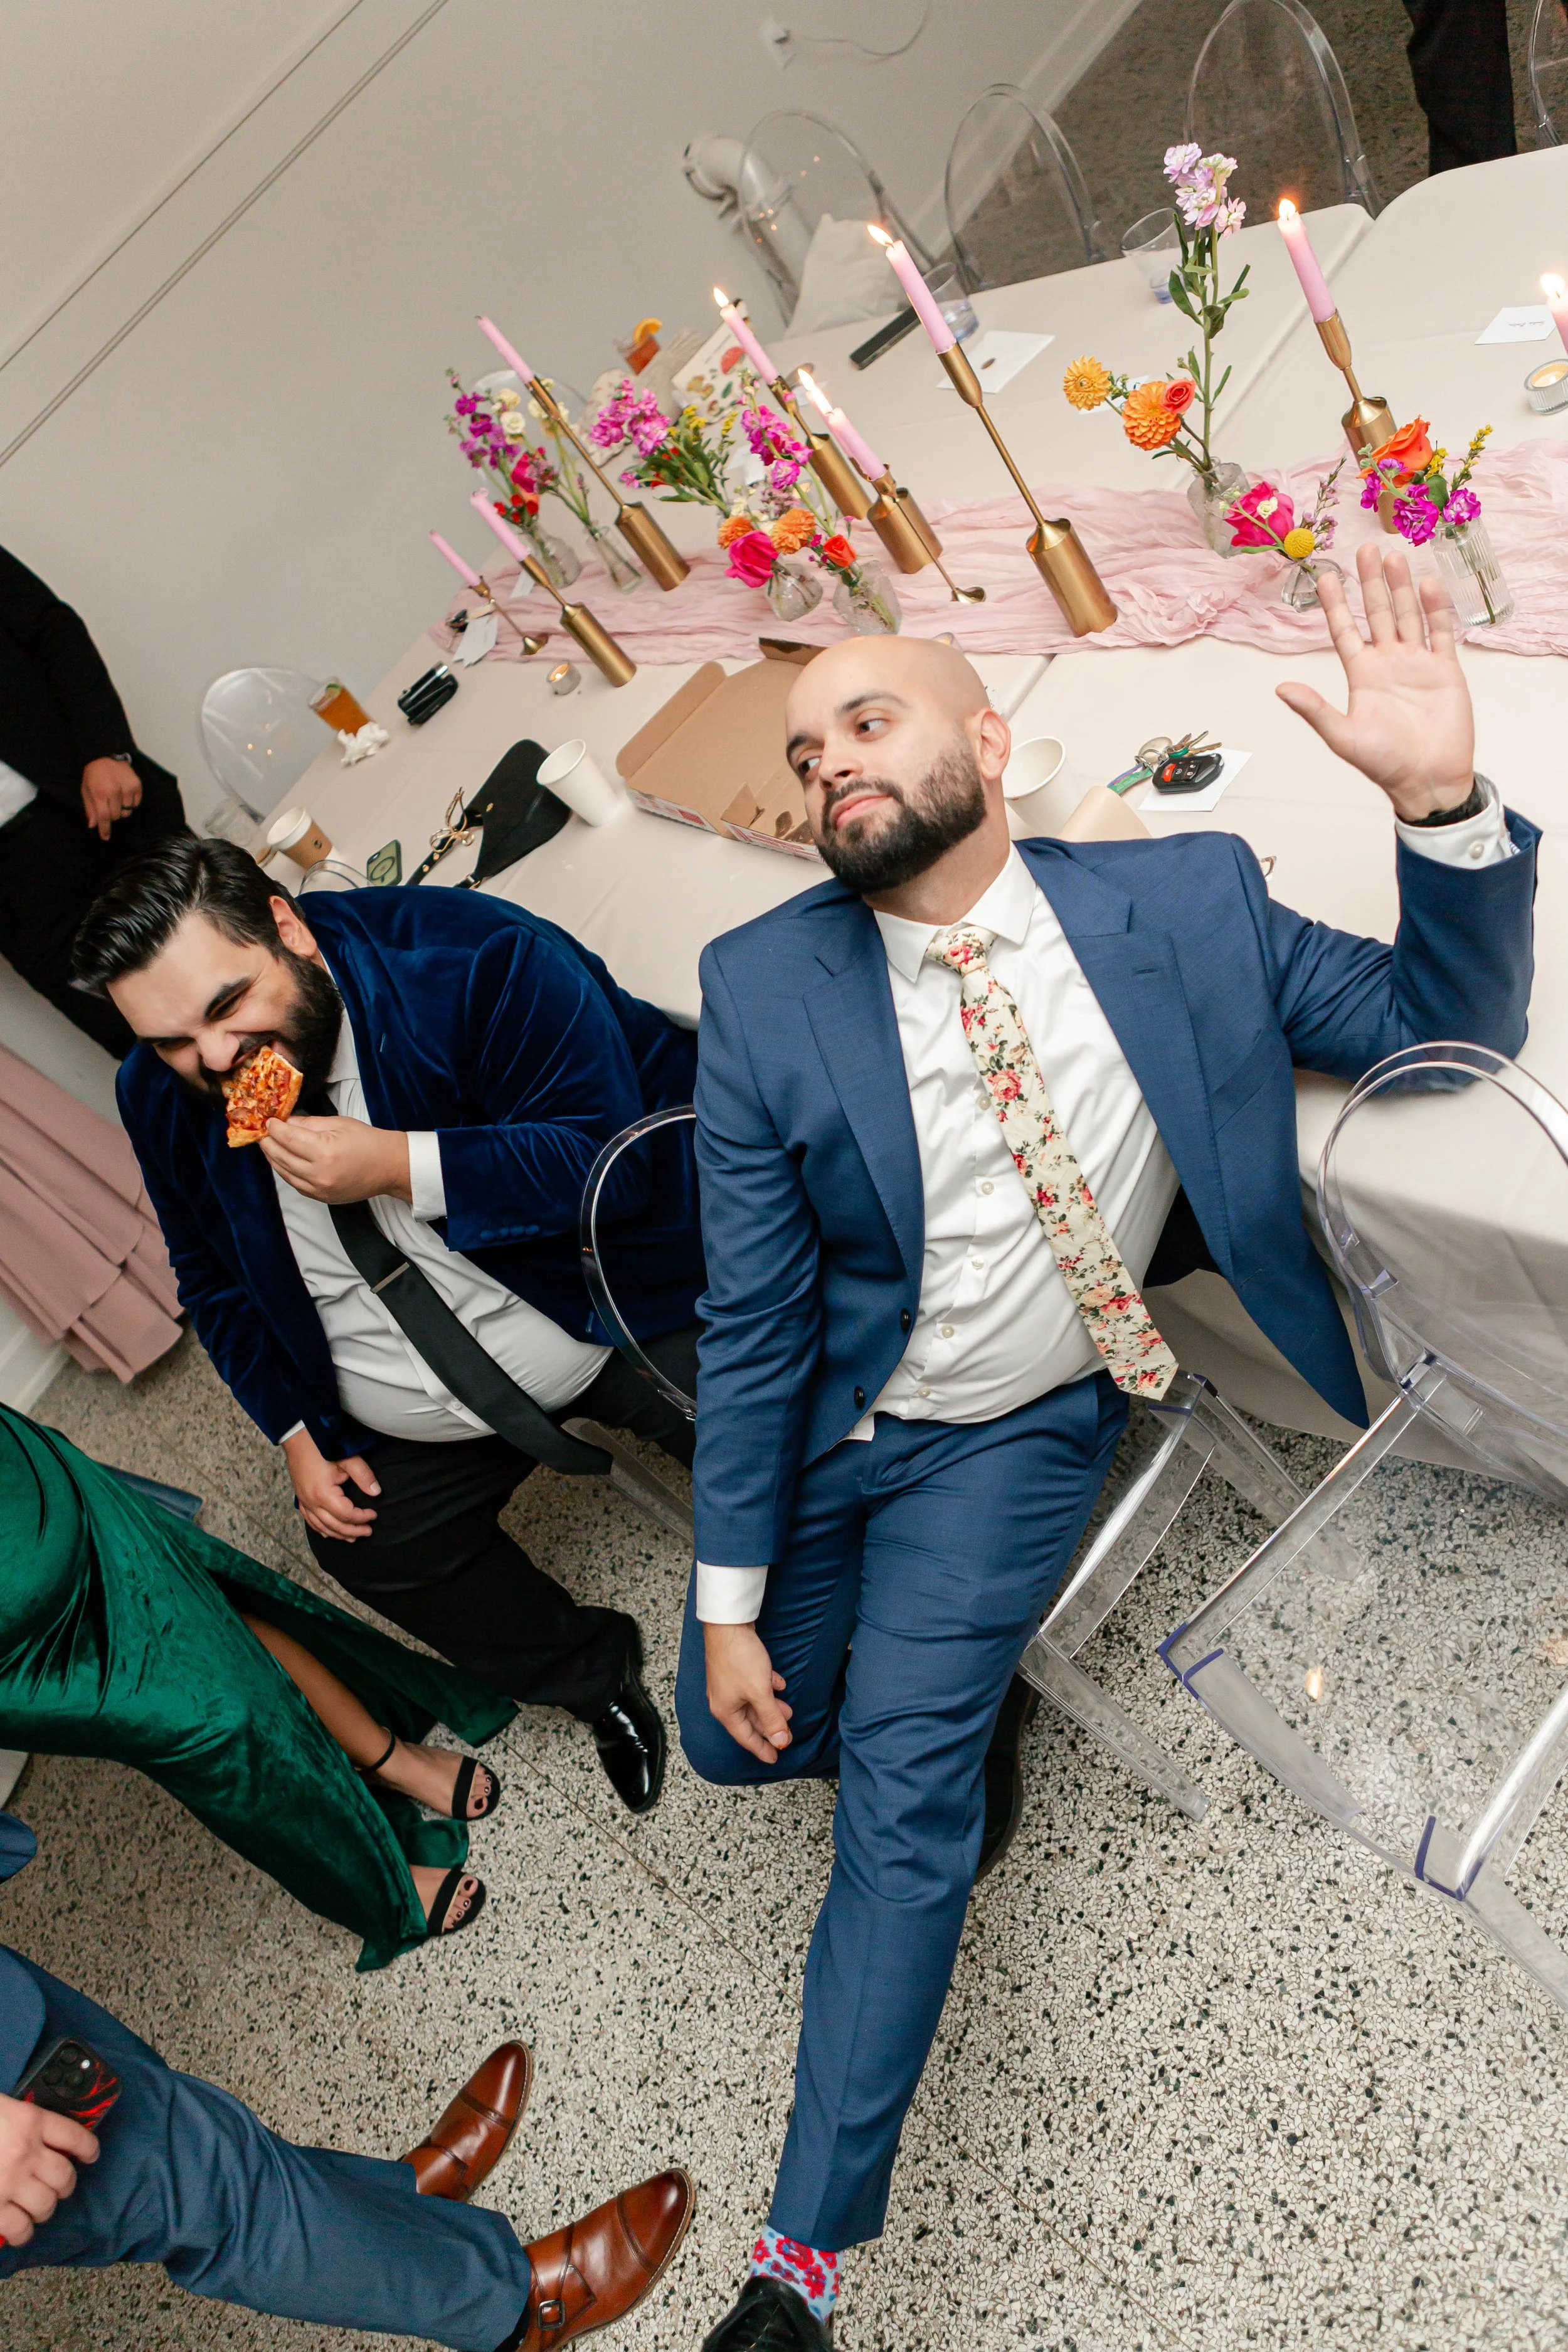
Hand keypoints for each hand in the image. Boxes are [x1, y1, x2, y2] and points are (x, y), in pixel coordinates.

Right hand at [0, 2092, 96, 2246]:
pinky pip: (20, 2227)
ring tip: (37, 2209)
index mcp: (29, 2120)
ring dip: (44, 2209)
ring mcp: (9, 2182)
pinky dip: (22, 2232)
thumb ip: (20, 2122)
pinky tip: (20, 2229)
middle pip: (65, 2177)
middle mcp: (25, 2152)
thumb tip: (38, 2139)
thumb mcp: (0, 2108)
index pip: (74, 2135)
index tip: (90, 2155)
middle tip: (58, 2187)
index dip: (88, 2148)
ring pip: (46, 2205)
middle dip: (64, 2186)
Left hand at [80, 757, 139, 840]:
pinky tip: (124, 794)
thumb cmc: (94, 773)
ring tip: (116, 798)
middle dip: (111, 815)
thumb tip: (93, 825)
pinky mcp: (137, 785)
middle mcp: (114, 791)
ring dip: (121, 809)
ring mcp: (127, 788)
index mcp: (99, 792)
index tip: (105, 837)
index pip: (103, 817)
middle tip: (107, 805)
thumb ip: (90, 808)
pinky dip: (130, 803)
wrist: (106, 754)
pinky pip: (136, 804)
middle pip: (116, 816)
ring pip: (127, 812)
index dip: (104, 829)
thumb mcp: (85, 789)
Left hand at [259, 1115, 410, 1205]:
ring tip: (269, 1145)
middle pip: (281, 1157)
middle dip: (269, 1143)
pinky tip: (283, 1161)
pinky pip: (295, 1184)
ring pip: (284, 1173)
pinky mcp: (321, 1198)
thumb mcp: (338, 1123)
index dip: (274, 1129)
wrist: (388, 1167)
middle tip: (264, 1132)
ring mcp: (319, 1189)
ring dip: (273, 1158)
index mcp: (325, 1152)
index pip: (288, 1139)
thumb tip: (285, 1123)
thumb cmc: (367, 1141)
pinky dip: (285, 1171)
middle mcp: (319, 1174)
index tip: (269, 1121)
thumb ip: (309, 1124)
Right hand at [282, 1427, 379, 1541]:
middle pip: (334, 1526)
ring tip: (353, 1538)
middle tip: (367, 1531)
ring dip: (338, 1534)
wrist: (297, 1438)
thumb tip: (376, 1492)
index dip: (362, 1518)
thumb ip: (364, 1476)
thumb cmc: (321, 1446)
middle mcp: (312, 1502)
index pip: (347, 1515)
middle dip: (353, 1531)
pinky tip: (328, 1533)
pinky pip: (310, 1521)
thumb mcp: (348, 1459)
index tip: (374, 1515)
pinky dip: (321, 1529)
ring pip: (321, 1527)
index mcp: (324, 1494)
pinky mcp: (300, 1499)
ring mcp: (304, 1502)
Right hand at [703, 1621, 791, 1765]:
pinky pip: (752, 1685)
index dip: (762, 1749)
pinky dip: (766, 1688)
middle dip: (770, 1727)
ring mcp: (728, 1684)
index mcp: (726, 1711)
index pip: (746, 1738)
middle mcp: (724, 1700)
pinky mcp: (734, 1668)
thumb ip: (771, 1718)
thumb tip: (780, 1742)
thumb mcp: (760, 1693)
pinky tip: (779, 1684)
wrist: (728, 1625)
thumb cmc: (739, 1659)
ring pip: (752, 1702)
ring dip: (771, 1707)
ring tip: (788, 1709)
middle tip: (787, 1734)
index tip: (775, 1758)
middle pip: (749, 1720)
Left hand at [1277, 541, 1475, 819]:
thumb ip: (1314, 709)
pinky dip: (1435, 609)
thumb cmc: (1384, 763)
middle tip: (1364, 549)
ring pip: (1407, 616)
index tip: (1326, 576)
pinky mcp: (1445, 670)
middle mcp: (1388, 663)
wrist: (1428, 780)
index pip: (1345, 631)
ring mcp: (1417, 663)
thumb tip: (1280, 688)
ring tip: (1393, 556)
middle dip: (1370, 583)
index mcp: (1361, 675)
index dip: (1335, 605)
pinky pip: (1440, 632)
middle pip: (1377, 613)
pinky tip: (1428, 584)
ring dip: (1400, 587)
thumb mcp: (1343, 736)